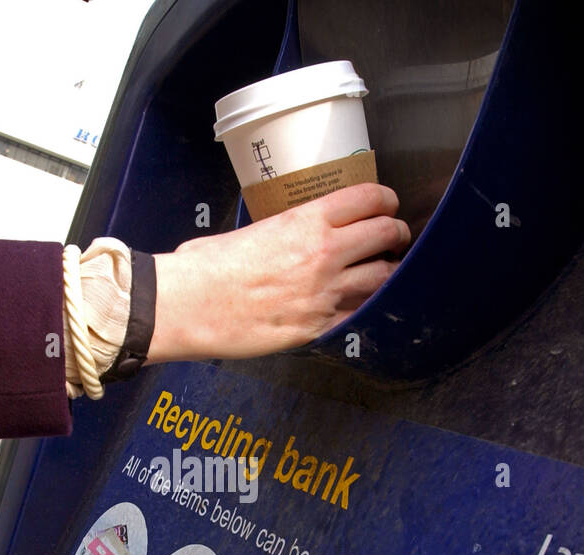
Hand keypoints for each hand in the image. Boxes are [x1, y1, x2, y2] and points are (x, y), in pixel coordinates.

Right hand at [148, 183, 410, 363]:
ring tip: (384, 273)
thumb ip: (279, 232)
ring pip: (382, 278)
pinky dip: (365, 309)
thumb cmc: (205, 269)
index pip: (368, 198)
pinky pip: (359, 315)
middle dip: (395, 234)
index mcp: (305, 220)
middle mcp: (324, 253)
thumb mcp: (247, 232)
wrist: (189, 306)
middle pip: (385, 234)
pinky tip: (360, 306)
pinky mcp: (317, 327)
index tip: (386, 206)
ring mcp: (325, 293)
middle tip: (394, 238)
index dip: (384, 200)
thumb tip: (282, 238)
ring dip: (387, 273)